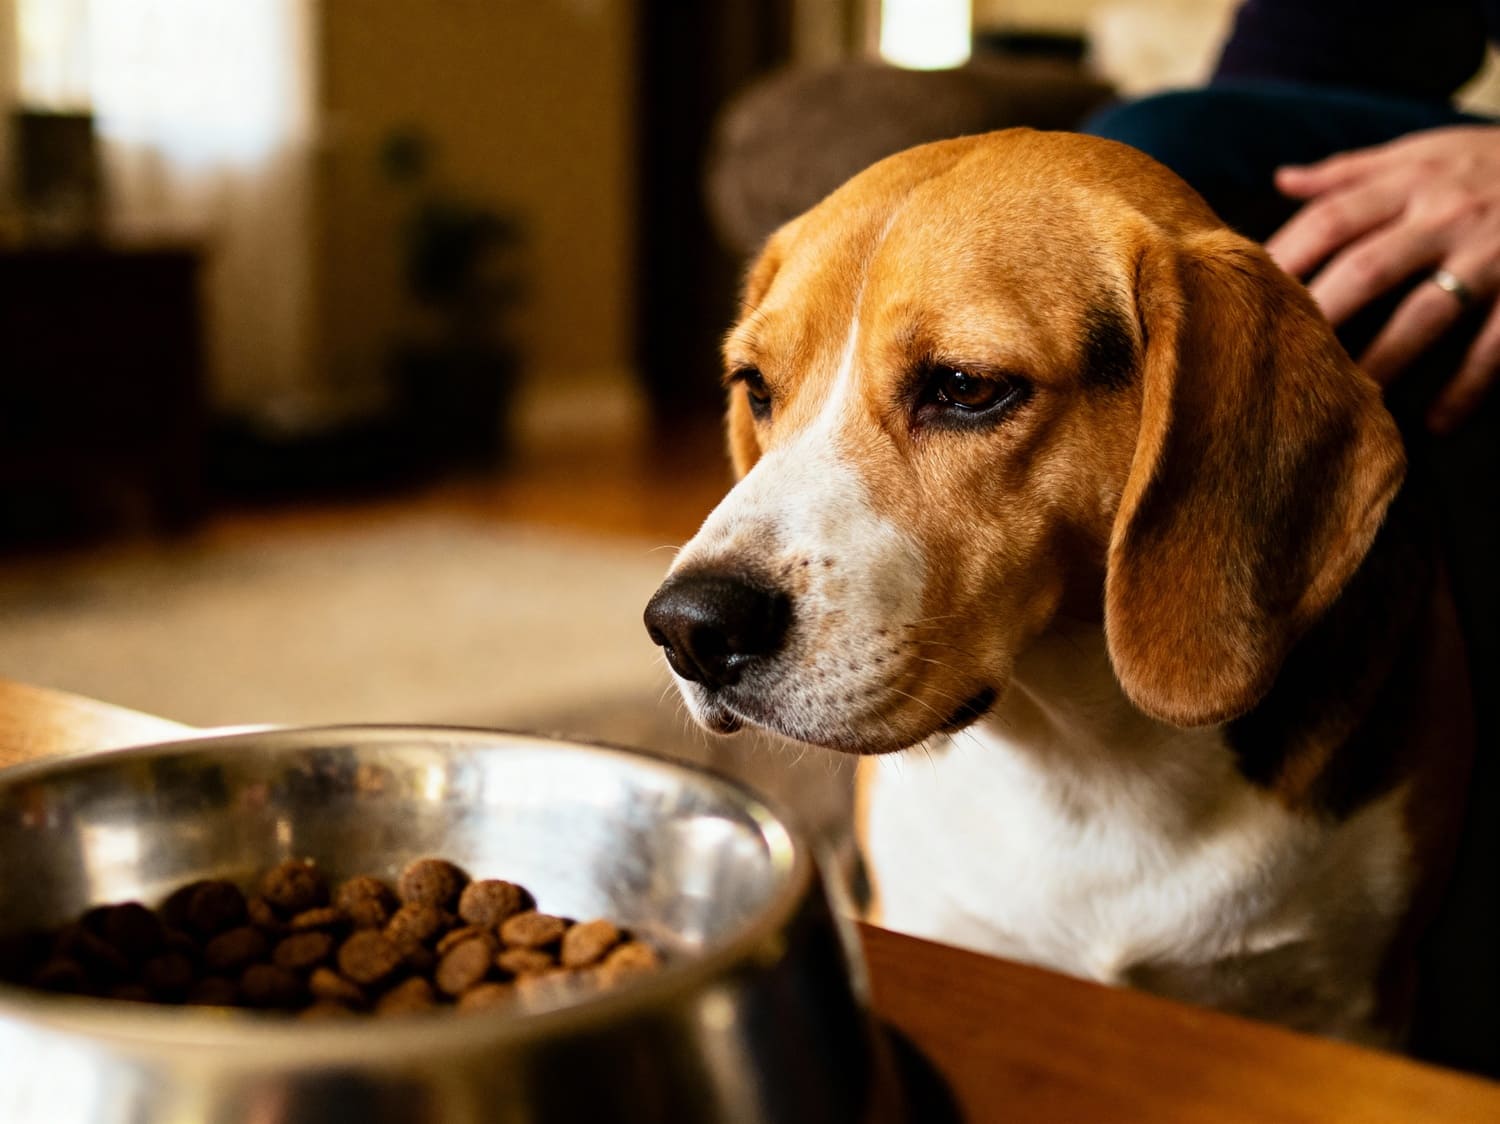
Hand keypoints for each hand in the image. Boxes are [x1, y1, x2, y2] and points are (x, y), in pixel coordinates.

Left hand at [1265, 125, 1499, 432]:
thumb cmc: (1487, 161)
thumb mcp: (1423, 151)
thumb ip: (1351, 171)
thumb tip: (1282, 180)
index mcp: (1409, 182)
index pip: (1329, 222)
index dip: (1283, 260)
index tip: (1242, 303)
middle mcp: (1445, 215)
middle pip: (1366, 269)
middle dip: (1320, 316)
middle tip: (1275, 364)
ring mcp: (1490, 253)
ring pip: (1425, 312)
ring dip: (1383, 359)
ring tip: (1347, 402)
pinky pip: (1496, 343)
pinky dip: (1468, 384)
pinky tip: (1436, 422)